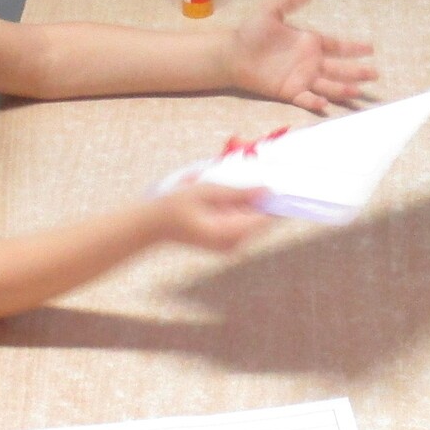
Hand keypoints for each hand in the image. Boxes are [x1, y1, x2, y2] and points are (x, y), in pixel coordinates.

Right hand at [152, 181, 273, 252]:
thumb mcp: (207, 191)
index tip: (277, 184)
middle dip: (258, 200)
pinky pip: (241, 224)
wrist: (152, 225)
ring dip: (245, 204)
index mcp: (230, 233)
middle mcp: (234, 244)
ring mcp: (230, 246)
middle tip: (241, 184)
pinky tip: (219, 201)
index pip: (267, 219)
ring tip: (221, 194)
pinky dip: (237, 211)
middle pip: (261, 220)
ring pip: (252, 221)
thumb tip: (267, 191)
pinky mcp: (225, 243)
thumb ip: (239, 192)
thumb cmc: (175, 205)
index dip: (274, 201)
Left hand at [227, 0, 376, 114]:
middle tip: (375, 75)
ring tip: (358, 92)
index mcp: (310, 42)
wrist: (233, 53)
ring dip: (342, 89)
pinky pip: (306, 98)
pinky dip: (316, 102)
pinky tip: (326, 104)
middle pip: (339, 68)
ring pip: (328, 85)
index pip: (337, 46)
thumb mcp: (271, 10)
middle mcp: (310, 62)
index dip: (354, 48)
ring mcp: (302, 78)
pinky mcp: (289, 91)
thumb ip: (291, 0)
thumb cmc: (251, 32)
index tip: (371, 48)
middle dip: (357, 72)